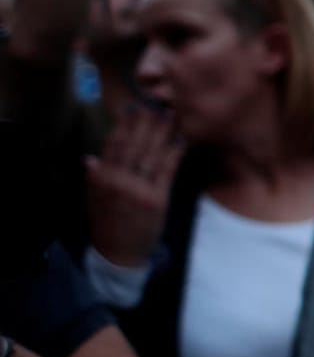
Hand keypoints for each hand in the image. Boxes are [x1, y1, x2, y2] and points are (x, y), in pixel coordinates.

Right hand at [88, 108, 185, 267]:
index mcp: (100, 179)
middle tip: (155, 103)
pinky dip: (174, 153)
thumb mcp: (94, 200)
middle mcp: (117, 182)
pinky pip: (166, 171)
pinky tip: (180, 140)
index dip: (124, 125)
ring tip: (170, 115)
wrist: (119, 253)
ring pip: (150, 154)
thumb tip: (90, 158)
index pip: (113, 145)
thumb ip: (95, 178)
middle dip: (145, 123)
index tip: (132, 108)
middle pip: (133, 145)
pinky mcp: (156, 199)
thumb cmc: (107, 224)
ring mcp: (137, 190)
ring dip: (161, 132)